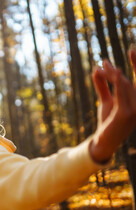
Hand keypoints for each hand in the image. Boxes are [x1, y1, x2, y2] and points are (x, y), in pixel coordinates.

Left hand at [89, 48, 135, 162]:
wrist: (103, 141)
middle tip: (103, 63)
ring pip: (124, 83)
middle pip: (129, 80)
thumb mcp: (106, 101)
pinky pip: (121, 92)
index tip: (132, 50)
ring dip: (112, 74)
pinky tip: (109, 73)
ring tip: (101, 68)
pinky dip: (115, 80)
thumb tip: (96, 70)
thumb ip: (102, 86)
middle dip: (116, 70)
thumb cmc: (107, 122)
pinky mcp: (126, 113)